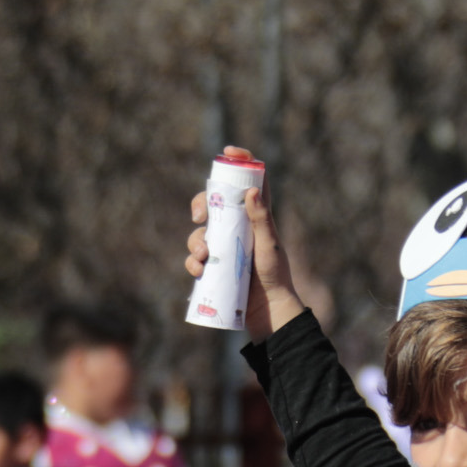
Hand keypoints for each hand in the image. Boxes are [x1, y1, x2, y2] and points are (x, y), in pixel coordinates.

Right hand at [186, 147, 304, 331]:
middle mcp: (239, 229)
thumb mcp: (269, 245)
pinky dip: (192, 262)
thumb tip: (251, 190)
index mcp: (256, 218)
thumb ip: (261, 219)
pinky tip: (197, 270)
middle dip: (200, 203)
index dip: (240, 163)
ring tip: (202, 255)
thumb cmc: (275, 277)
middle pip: (214, 204)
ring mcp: (225, 248)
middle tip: (198, 213)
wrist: (269, 313)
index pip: (249, 183)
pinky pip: (195, 259)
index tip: (227, 153)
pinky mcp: (215, 268)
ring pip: (200, 233)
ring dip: (195, 240)